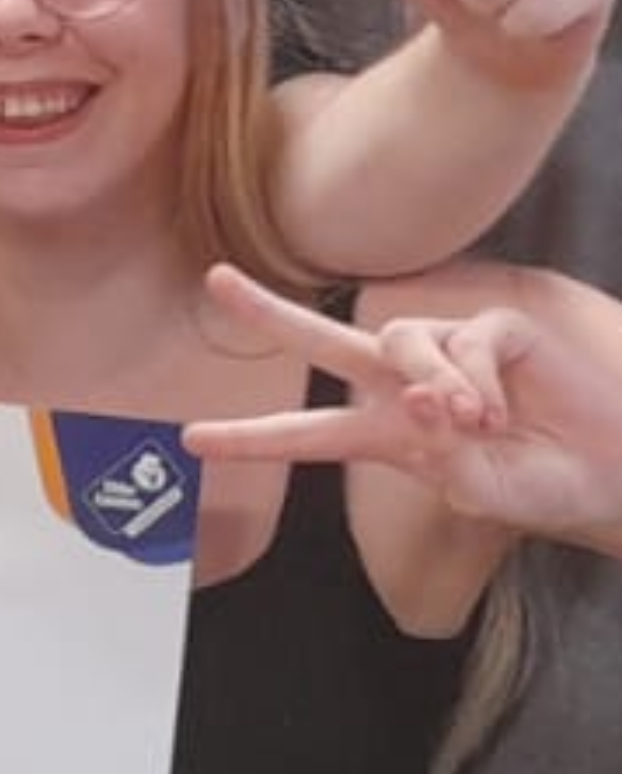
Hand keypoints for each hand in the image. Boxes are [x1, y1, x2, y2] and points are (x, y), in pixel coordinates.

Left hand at [186, 263, 621, 538]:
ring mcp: (451, 354)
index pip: (310, 434)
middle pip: (327, 342)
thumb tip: (419, 400)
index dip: (254, 437)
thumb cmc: (541, 483)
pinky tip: (500, 407)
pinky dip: (478, 378)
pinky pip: (466, 341)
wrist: (607, 467)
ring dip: (433, 384)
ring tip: (474, 422)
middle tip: (217, 282)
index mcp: (392, 434)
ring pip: (401, 342)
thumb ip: (437, 452)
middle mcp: (409, 387)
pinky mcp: (493, 330)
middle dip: (271, 313)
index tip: (192, 439)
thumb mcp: (476, 491)